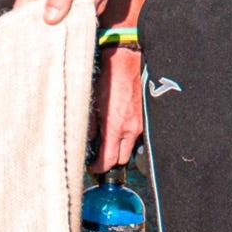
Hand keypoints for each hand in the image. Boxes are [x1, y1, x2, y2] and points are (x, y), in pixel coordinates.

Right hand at [16, 0, 112, 24]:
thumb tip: (50, 19)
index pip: (21, 13)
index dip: (27, 29)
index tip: (43, 40)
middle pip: (46, 23)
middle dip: (67, 22)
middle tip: (83, 9)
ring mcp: (62, 1)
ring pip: (69, 21)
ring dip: (87, 11)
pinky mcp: (76, 3)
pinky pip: (84, 15)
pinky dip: (95, 7)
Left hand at [92, 44, 146, 168]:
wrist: (126, 63)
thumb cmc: (107, 80)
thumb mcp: (91, 104)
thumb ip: (89, 127)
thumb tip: (86, 141)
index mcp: (115, 128)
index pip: (109, 160)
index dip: (99, 168)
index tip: (93, 168)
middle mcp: (131, 129)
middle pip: (122, 159)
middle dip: (111, 161)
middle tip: (99, 157)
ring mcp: (141, 124)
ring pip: (130, 148)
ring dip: (119, 148)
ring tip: (107, 141)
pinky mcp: (145, 118)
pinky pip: (137, 136)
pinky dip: (127, 137)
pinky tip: (118, 129)